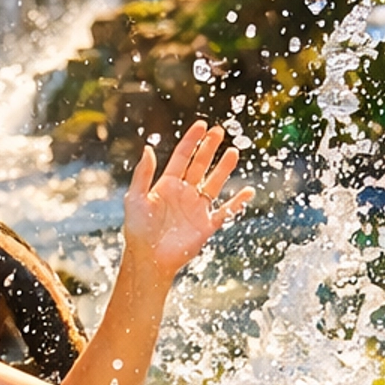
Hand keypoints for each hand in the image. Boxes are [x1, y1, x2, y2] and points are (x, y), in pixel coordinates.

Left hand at [122, 120, 252, 282]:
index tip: (201, 125)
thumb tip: (147, 147)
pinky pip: (226, 211)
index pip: (182, 157)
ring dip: (224, 168)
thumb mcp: (134, 199)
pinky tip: (249, 191)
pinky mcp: (206, 226)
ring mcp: (196, 209)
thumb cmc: (137, 231)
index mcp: (166, 185)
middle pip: (200, 165)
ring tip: (234, 152)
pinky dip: (238, 202)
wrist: (149, 259)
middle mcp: (183, 194)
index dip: (192, 141)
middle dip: (209, 148)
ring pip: (214, 183)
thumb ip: (142, 174)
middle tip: (220, 130)